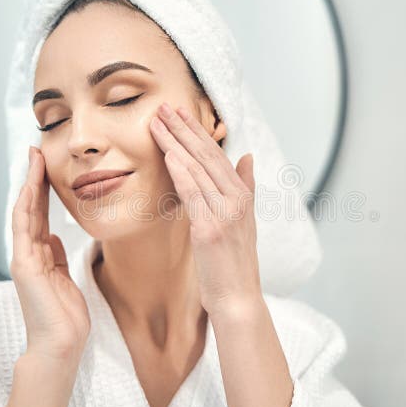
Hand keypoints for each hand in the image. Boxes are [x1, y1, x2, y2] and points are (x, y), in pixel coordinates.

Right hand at [10, 145, 90, 361]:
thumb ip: (56, 255)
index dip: (41, 189)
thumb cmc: (65, 316)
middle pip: (29, 208)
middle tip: (35, 150)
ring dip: (28, 185)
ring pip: (24, 213)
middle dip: (33, 179)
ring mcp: (23, 259)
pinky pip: (23, 230)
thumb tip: (54, 234)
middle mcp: (28, 253)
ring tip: (33, 159)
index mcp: (39, 255)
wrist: (61, 344)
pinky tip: (29, 189)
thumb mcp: (64, 277)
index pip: (38, 214)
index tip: (46, 165)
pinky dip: (25, 208)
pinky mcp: (24, 267)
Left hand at [149, 102, 261, 315]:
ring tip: (157, 122)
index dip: (197, 132)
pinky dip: (181, 170)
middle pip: (206, 156)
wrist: (238, 300)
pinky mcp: (210, 229)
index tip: (179, 113)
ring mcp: (225, 214)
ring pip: (197, 169)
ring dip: (175, 142)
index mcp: (243, 197)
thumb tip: (248, 157)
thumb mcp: (245, 222)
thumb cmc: (235, 265)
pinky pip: (193, 193)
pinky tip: (168, 153)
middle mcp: (237, 201)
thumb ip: (245, 187)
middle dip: (183, 128)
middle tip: (164, 106)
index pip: (217, 155)